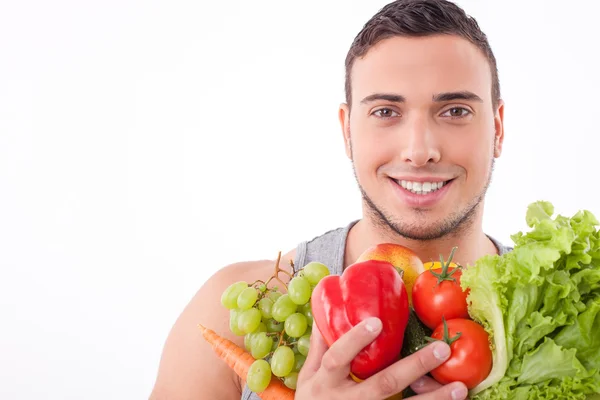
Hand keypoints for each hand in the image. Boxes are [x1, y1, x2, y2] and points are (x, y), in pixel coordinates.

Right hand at [295, 317, 468, 399]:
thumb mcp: (308, 376)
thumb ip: (320, 347)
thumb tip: (326, 312)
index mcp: (325, 381)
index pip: (338, 358)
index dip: (355, 340)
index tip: (377, 322)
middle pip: (383, 385)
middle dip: (414, 366)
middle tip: (441, 349)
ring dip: (434, 399)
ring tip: (460, 387)